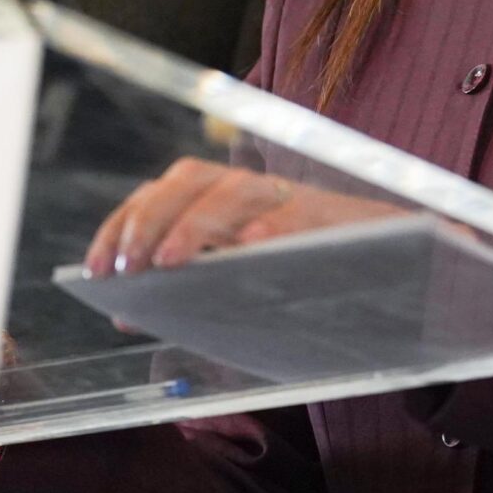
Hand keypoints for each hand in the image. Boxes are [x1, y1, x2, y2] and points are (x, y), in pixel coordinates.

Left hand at [84, 159, 394, 276]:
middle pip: (188, 181)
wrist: (397, 270)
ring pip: (235, 189)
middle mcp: (252, 189)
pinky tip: (248, 249)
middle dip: (148, 220)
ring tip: (169, 263)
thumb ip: (187, 290)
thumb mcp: (238, 284)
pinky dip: (270, 227)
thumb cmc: (303, 281)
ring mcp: (292, 198)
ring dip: (196, 223)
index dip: (122, 225)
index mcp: (220, 201)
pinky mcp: (333, 216)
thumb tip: (124, 312)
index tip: (95, 270)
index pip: (156, 195)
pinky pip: (296, 214)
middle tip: (126, 268)